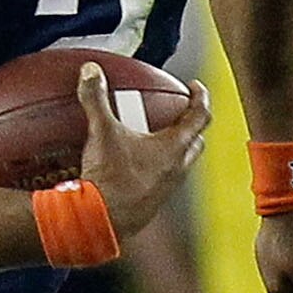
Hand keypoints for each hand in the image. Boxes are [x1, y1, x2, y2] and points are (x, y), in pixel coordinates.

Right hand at [76, 60, 212, 240]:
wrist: (103, 222)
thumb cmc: (110, 179)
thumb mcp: (101, 132)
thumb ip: (96, 98)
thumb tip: (91, 71)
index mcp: (173, 148)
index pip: (200, 116)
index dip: (201, 97)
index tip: (196, 87)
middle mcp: (177, 168)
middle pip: (195, 141)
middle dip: (191, 125)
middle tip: (177, 113)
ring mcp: (167, 188)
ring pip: (181, 162)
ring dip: (175, 148)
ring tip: (155, 137)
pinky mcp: (154, 203)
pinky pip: (164, 179)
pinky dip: (157, 167)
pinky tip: (136, 164)